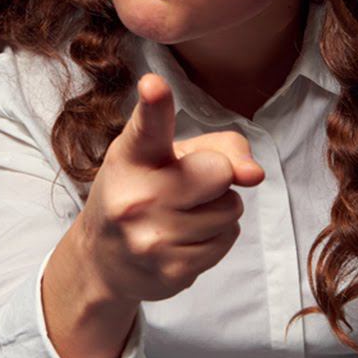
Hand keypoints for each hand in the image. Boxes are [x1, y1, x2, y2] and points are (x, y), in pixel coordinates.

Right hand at [77, 73, 264, 302]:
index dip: (155, 103)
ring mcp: (152, 238)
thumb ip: (218, 147)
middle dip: (217, 176)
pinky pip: (227, 239)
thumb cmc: (144, 191)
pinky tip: (186, 237)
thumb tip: (253, 174)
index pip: (148, 126)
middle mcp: (137, 196)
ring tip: (185, 212)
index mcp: (131, 156)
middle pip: (219, 171)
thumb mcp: (167, 155)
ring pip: (230, 209)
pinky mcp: (172, 271)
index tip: (154, 86)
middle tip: (189, 184)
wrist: (104, 259)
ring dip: (219, 208)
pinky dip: (217, 236)